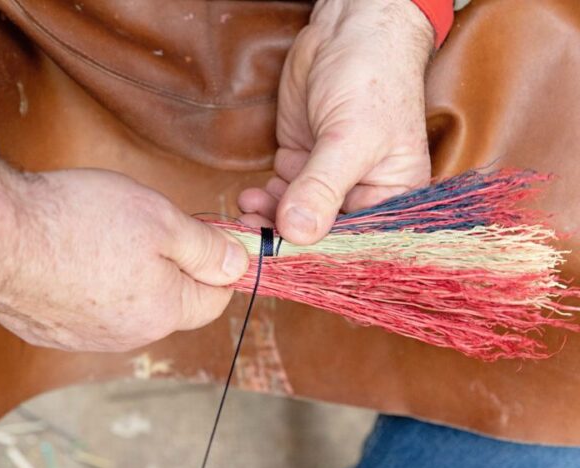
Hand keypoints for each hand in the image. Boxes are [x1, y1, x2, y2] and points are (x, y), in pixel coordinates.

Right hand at [0, 162, 248, 351]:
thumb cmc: (77, 219)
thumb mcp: (160, 219)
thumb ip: (207, 249)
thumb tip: (239, 267)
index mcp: (163, 313)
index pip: (215, 298)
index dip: (213, 262)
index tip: (197, 235)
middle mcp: (127, 337)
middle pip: (168, 304)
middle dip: (166, 268)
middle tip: (139, 227)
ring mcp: (83, 340)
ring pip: (125, 307)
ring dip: (123, 278)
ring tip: (95, 238)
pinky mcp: (48, 333)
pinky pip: (84, 312)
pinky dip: (84, 288)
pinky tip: (65, 258)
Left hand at [238, 0, 433, 243]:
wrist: (348, 30)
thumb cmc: (372, 78)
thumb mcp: (350, 137)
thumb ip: (322, 186)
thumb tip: (298, 233)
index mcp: (393, 197)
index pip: (357, 244)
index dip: (321, 257)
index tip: (285, 264)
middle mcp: (362, 195)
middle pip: (322, 235)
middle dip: (287, 240)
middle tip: (254, 242)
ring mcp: (329, 181)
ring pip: (296, 218)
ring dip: (269, 221)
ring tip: (248, 215)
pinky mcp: (302, 164)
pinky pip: (280, 195)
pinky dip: (264, 201)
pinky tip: (249, 200)